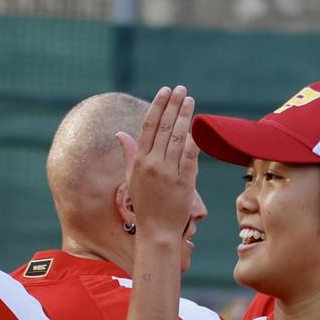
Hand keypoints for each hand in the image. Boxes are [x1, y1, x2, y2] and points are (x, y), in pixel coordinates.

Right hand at [120, 85, 198, 243]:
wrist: (157, 230)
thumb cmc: (145, 204)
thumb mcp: (132, 178)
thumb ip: (129, 153)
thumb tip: (119, 133)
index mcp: (139, 161)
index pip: (148, 126)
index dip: (157, 106)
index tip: (165, 91)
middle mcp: (153, 164)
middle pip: (165, 128)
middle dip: (173, 105)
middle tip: (181, 89)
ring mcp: (169, 173)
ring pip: (178, 138)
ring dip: (185, 116)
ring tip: (190, 100)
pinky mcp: (184, 182)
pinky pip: (191, 156)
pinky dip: (195, 140)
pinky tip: (200, 125)